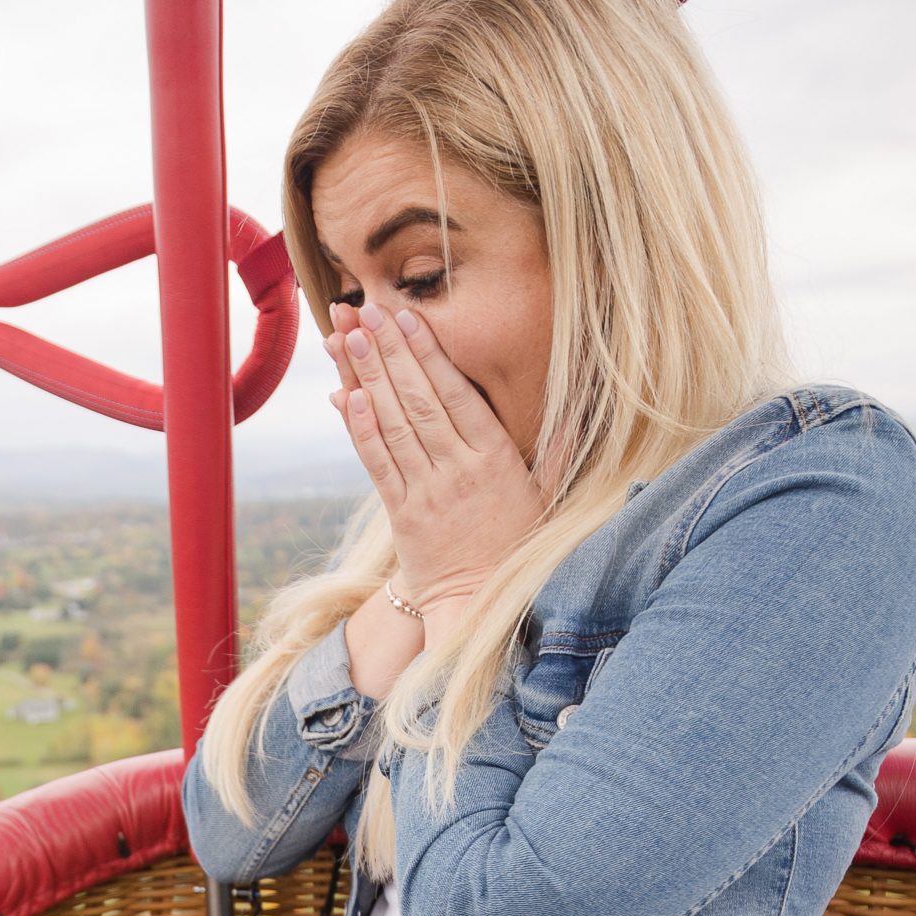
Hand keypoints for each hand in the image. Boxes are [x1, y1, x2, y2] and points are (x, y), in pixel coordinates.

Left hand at [328, 300, 543, 612]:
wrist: (484, 606)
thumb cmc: (518, 548)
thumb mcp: (548, 499)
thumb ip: (557, 454)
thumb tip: (571, 417)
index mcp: (497, 459)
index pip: (456, 395)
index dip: (428, 353)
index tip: (407, 317)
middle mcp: (459, 471)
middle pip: (418, 401)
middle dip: (389, 352)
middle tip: (363, 309)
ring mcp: (428, 493)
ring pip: (393, 425)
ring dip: (366, 378)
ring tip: (346, 337)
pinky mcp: (403, 515)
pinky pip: (378, 466)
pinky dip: (359, 430)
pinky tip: (344, 396)